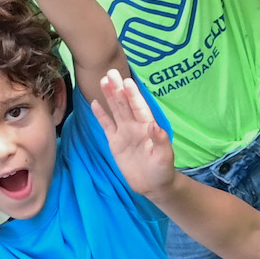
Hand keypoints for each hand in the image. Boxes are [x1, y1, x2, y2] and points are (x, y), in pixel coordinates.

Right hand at [91, 70, 178, 196]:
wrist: (152, 185)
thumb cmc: (162, 170)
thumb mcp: (164, 157)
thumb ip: (160, 141)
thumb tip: (154, 126)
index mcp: (148, 126)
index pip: (139, 107)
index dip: (133, 95)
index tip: (127, 81)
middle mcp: (135, 126)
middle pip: (125, 104)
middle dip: (118, 89)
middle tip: (110, 72)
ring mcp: (124, 132)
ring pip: (116, 110)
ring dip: (110, 96)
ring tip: (103, 81)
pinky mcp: (115, 142)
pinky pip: (106, 125)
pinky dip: (101, 115)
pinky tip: (95, 103)